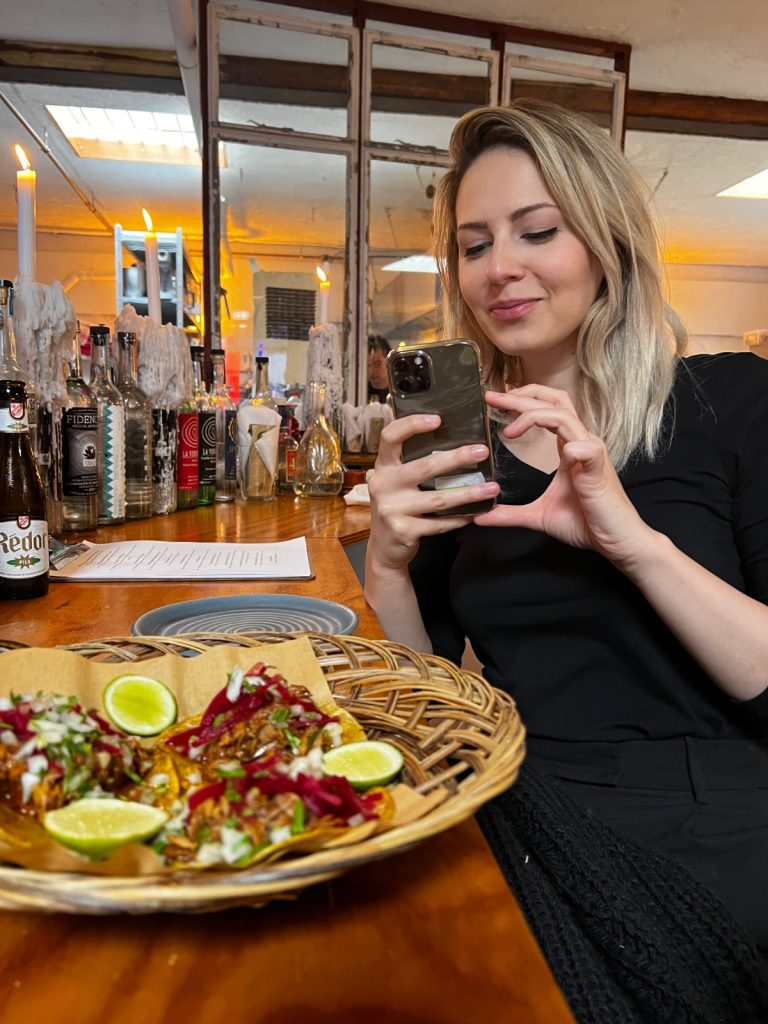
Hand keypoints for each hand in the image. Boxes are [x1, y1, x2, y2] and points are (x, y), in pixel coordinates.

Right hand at [368, 413, 499, 573]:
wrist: (384, 549)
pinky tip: (475, 514)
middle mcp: (383, 485)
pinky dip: (459, 518)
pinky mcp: (403, 531)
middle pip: (424, 466)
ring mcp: (391, 509)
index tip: (438, 419)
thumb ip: (412, 464)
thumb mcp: (397, 483)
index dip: (412, 424)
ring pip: (438, 498)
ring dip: (469, 493)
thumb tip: (454, 442)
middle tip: (482, 451)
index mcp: (383, 467)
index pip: (390, 436)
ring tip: (491, 488)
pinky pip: (439, 524)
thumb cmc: (398, 507)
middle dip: (457, 458)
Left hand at [475, 385, 655, 568]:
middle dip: (522, 396)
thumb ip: (510, 514)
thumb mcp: (538, 516)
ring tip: (509, 430)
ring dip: (534, 415)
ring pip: (564, 416)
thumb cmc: (586, 523)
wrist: (617, 541)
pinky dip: (572, 447)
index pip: (547, 409)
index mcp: (569, 447)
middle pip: (554, 402)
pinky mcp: (598, 471)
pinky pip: (587, 448)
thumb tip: (481, 516)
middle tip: (493, 397)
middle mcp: (580, 443)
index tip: (495, 401)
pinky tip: (561, 456)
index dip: (522, 400)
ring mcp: (591, 454)